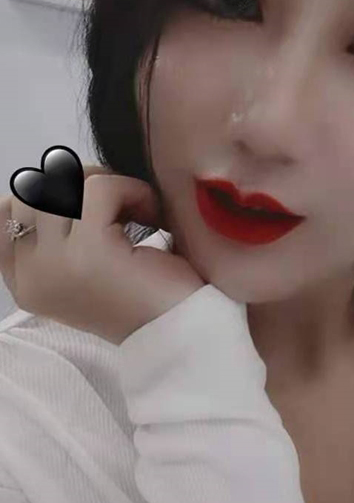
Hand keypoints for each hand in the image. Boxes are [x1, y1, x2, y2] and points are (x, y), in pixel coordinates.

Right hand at [0, 165, 205, 344]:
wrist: (186, 332)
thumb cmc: (147, 294)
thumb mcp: (88, 263)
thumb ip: (60, 228)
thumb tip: (58, 170)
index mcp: (27, 283)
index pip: (5, 215)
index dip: (51, 195)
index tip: (94, 208)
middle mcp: (31, 278)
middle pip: (34, 192)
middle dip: (79, 183)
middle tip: (121, 204)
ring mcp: (55, 266)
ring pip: (65, 184)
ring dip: (109, 184)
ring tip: (140, 211)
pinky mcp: (89, 253)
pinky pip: (100, 188)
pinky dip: (133, 190)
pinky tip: (155, 216)